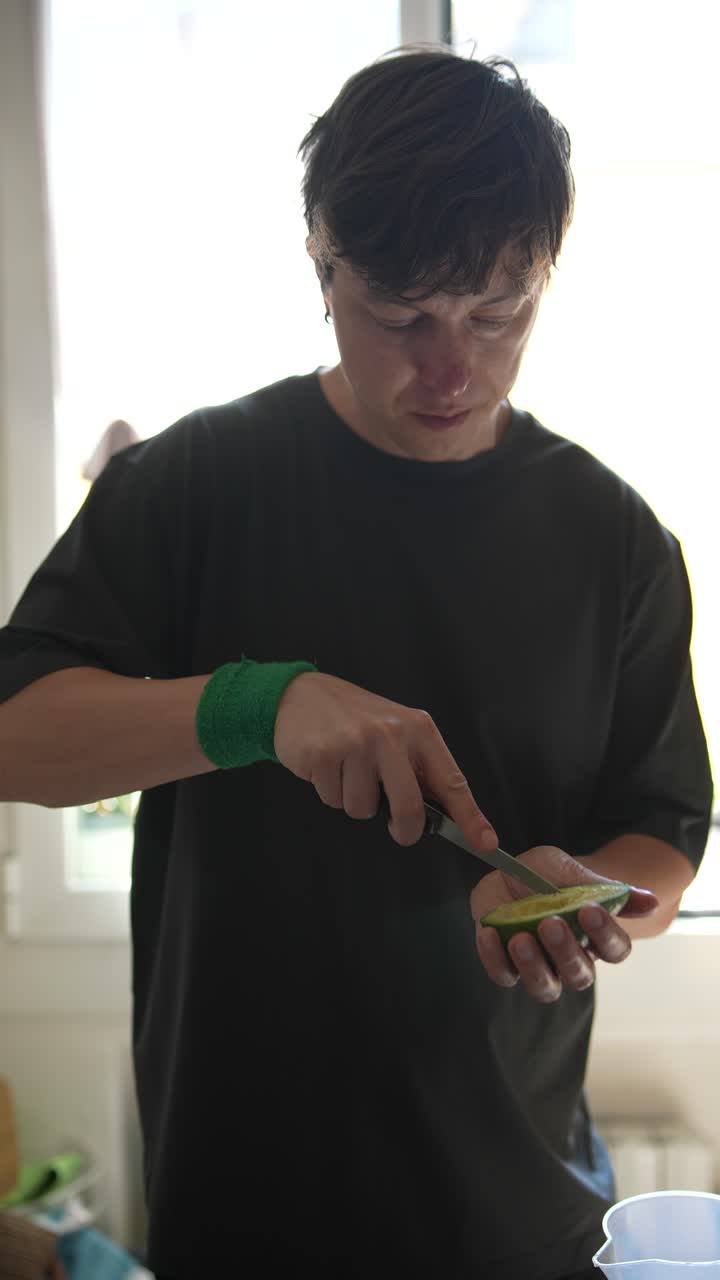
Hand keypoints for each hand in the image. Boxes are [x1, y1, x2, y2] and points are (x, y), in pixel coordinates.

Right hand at [274, 672, 496, 850]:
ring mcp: (355, 743)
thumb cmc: (355, 719)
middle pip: (408, 808)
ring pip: (363, 809)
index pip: (451, 781)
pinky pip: (332, 800)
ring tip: (348, 771)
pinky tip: (328, 765)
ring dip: (355, 801)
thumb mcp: (397, 732)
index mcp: (418, 729)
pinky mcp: (323, 754)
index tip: (485, 842)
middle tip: (397, 828)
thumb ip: (417, 769)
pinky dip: (330, 791)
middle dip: (404, 830)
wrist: (302, 694)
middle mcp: (390, 734)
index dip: (470, 816)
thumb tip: (443, 816)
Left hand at [471, 845, 658, 1002]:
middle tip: (550, 924)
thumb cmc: (547, 875)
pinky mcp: (506, 965)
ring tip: (520, 939)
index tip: (589, 910)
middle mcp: (571, 959)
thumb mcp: (573, 871)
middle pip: (581, 975)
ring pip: (546, 988)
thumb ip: (606, 889)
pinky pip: (504, 975)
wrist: (508, 872)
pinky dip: (495, 959)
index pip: (615, 949)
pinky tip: (488, 935)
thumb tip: (651, 901)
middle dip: (566, 952)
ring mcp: (539, 966)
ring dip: (534, 966)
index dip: (606, 935)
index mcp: (595, 937)